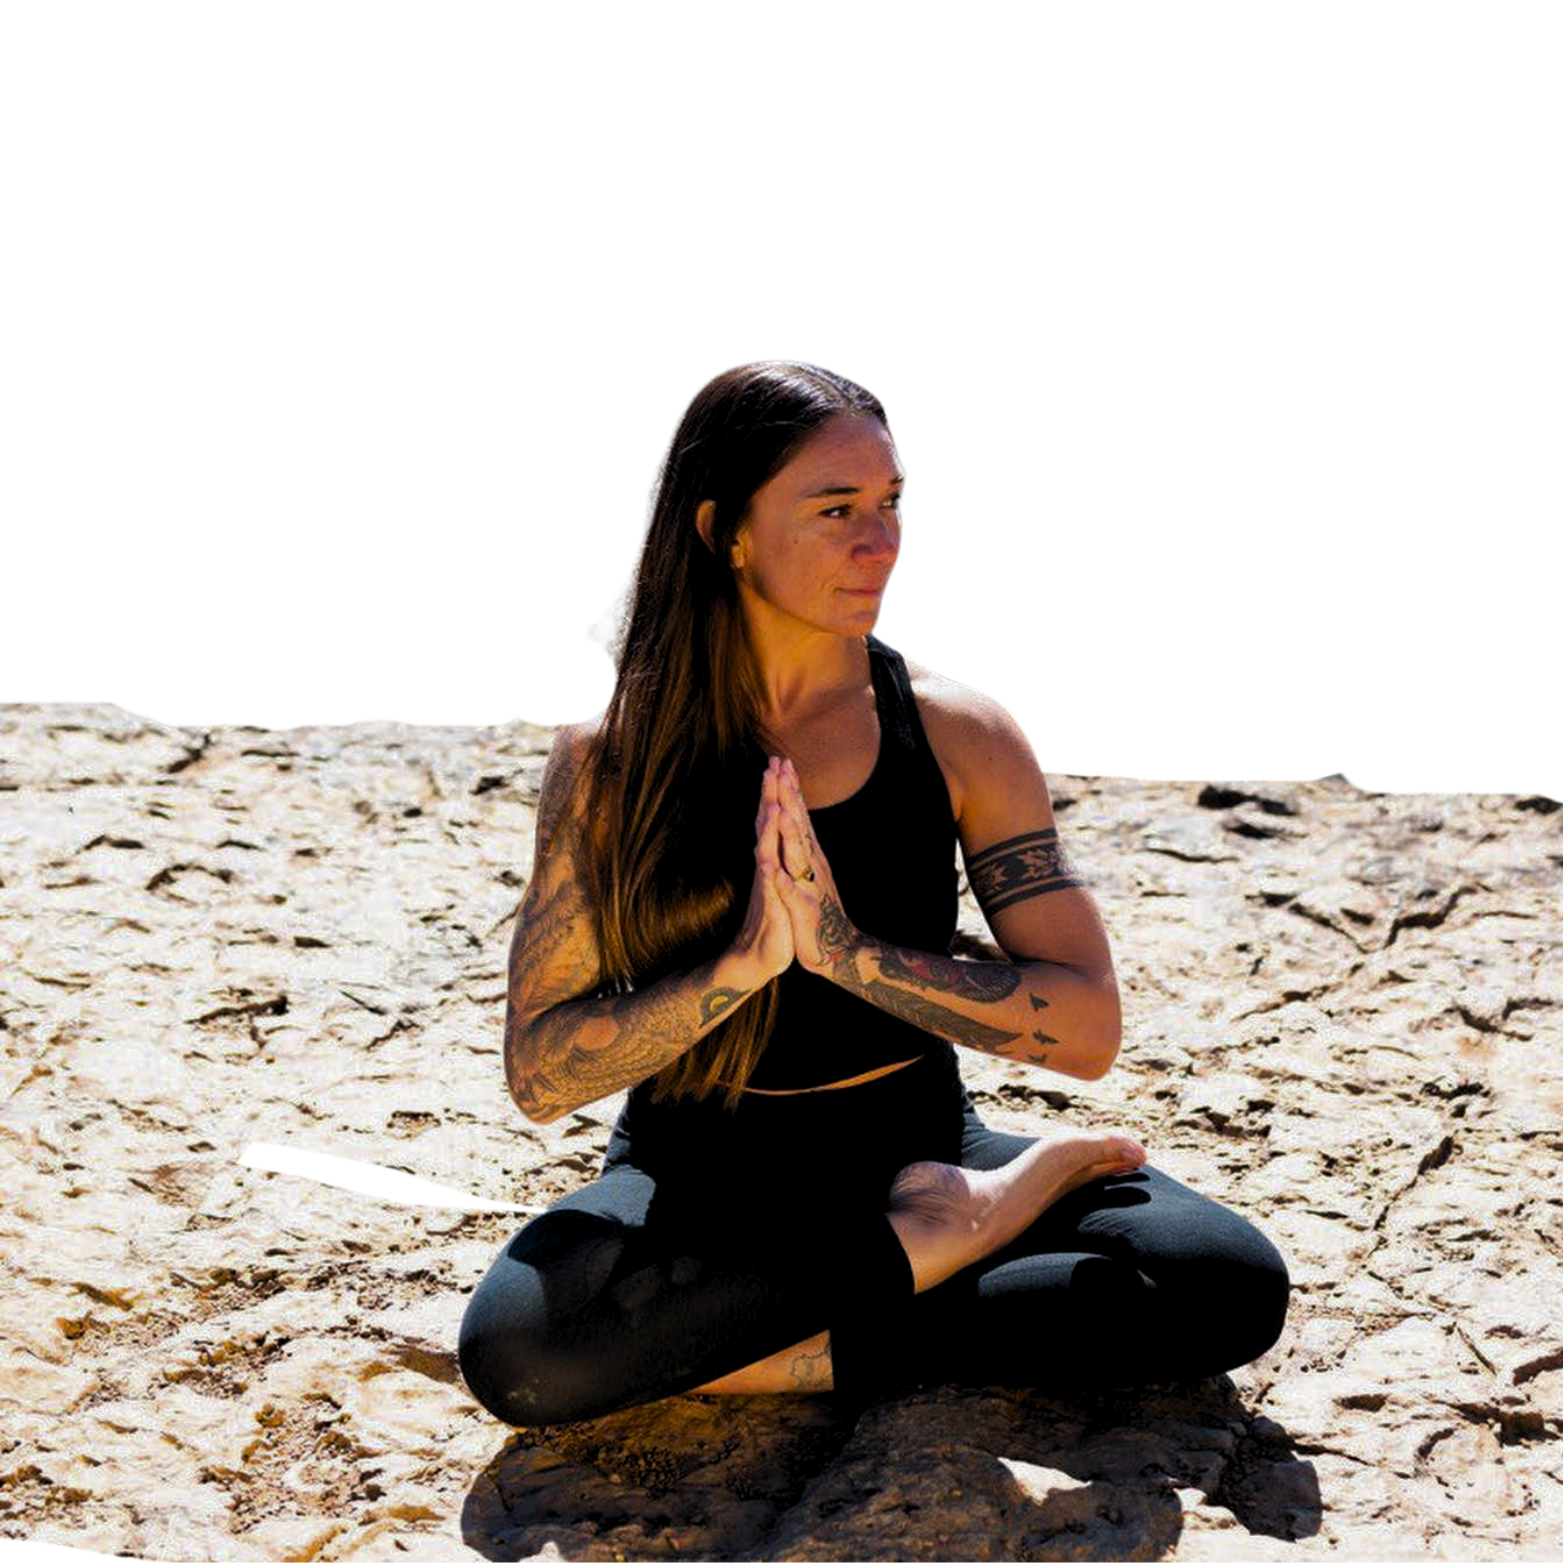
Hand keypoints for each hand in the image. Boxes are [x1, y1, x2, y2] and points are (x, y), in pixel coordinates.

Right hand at [728, 756, 795, 983]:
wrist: (759, 958)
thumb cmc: (774, 920)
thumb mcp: (779, 884)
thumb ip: (774, 857)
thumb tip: (771, 832)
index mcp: (773, 859)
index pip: (774, 820)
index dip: (776, 792)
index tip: (779, 762)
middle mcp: (767, 868)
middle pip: (767, 827)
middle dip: (770, 797)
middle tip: (771, 766)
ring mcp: (767, 887)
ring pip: (766, 852)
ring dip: (768, 829)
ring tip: (770, 803)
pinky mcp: (771, 909)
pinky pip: (769, 889)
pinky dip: (768, 873)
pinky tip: (765, 859)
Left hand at [771, 757, 861, 976]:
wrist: (836, 948)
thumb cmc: (818, 907)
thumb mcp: (809, 869)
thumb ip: (802, 842)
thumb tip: (795, 813)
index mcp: (809, 854)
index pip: (798, 814)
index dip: (789, 788)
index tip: (781, 760)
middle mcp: (811, 864)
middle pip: (798, 825)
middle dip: (789, 796)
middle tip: (780, 768)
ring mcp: (809, 885)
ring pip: (797, 856)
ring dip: (790, 833)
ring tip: (782, 811)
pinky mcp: (804, 910)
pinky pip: (792, 895)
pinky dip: (784, 882)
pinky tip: (776, 871)